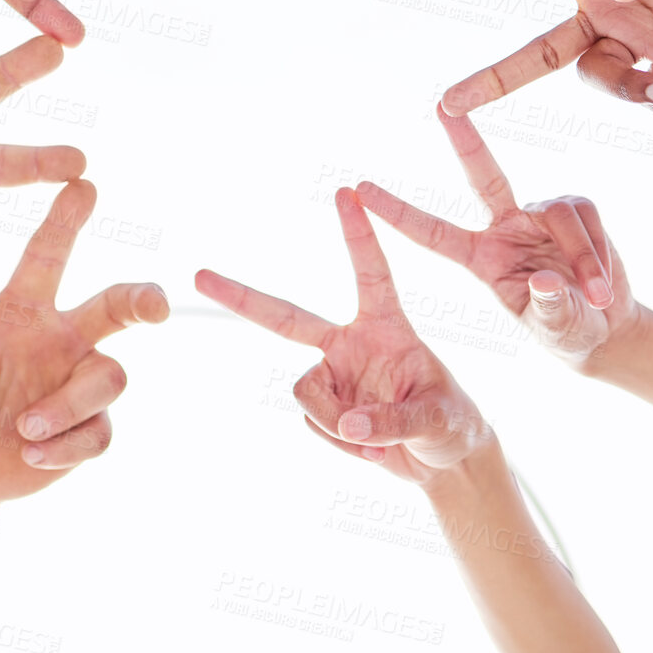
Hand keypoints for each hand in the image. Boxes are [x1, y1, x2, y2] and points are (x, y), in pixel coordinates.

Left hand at [0, 180, 168, 510]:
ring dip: (68, 404)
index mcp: (20, 311)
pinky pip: (99, 431)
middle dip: (143, 298)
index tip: (84, 183)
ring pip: (109, 376)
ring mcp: (77, 382)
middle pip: (116, 304)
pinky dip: (66, 446)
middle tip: (156, 306)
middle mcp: (60, 338)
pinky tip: (32, 455)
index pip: (47, 256)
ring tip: (25, 430)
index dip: (65, 221)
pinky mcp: (89, 427)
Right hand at [196, 188, 489, 481]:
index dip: (358, 235)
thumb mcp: (437, 419)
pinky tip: (371, 449)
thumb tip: (348, 425)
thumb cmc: (453, 425)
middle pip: (286, 318)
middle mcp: (350, 344)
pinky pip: (314, 424)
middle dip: (241, 297)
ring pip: (306, 395)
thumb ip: (394, 420)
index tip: (347, 192)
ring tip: (381, 442)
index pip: (372, 273)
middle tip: (199, 276)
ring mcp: (334, 376)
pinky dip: (340, 443)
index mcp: (387, 327)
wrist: (443, 461)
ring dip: (338, 424)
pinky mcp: (326, 408)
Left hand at [358, 106, 638, 367]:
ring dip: (583, 257)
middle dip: (464, 140)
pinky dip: (600, 251)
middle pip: (482, 175)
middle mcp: (504, 227)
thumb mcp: (555, 331)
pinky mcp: (574, 208)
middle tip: (441, 106)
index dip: (397, 211)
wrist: (606, 326)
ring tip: (599, 297)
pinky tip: (605, 280)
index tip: (360, 189)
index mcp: (480, 258)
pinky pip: (587, 217)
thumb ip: (550, 310)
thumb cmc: (567, 331)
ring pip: (560, 213)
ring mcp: (538, 215)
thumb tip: (545, 282)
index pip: (432, 231)